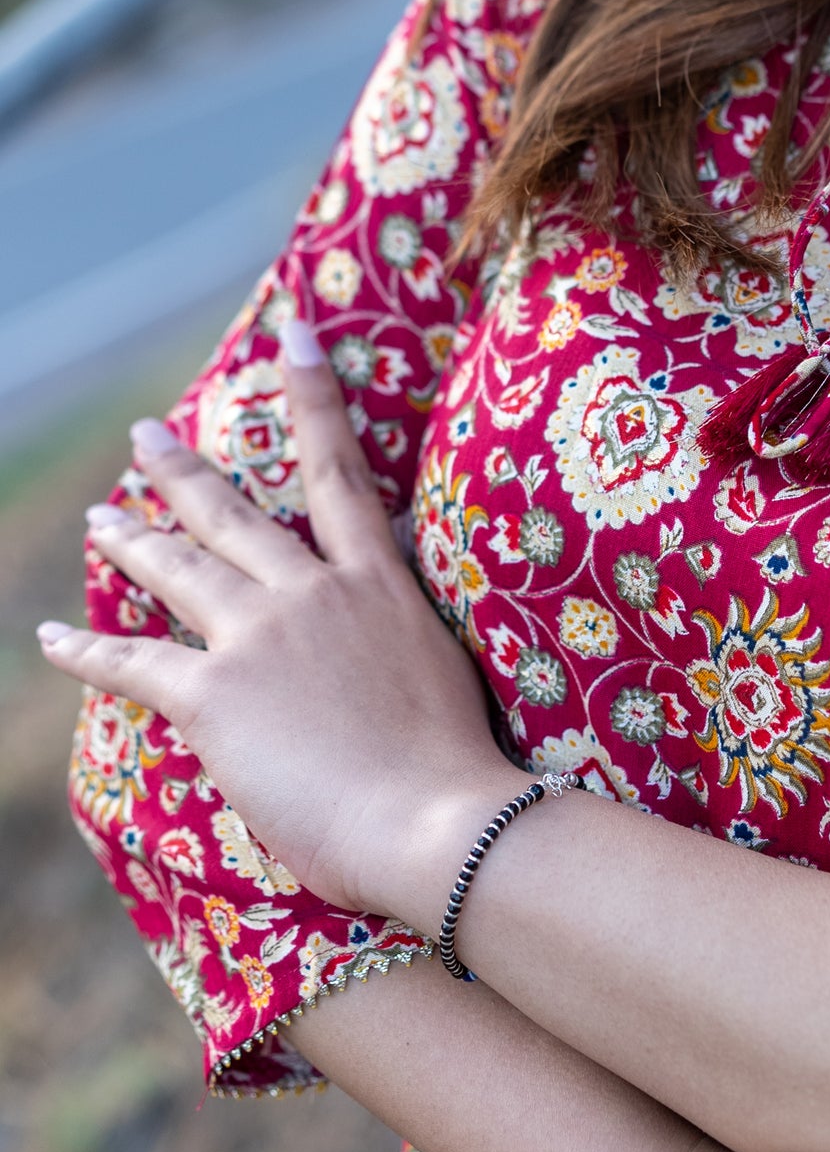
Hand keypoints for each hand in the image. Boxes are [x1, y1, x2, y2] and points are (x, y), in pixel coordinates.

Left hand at [39, 320, 521, 919]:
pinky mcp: (216, 695)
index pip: (343, 472)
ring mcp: (262, 637)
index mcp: (379, 585)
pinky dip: (86, 650)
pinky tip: (51, 636)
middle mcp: (315, 593)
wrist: (439, 819)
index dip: (315, 395)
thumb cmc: (457, 769)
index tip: (292, 332)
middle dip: (184, 471)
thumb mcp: (441, 675)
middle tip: (148, 436)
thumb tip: (385, 656)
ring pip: (179, 569)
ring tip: (99, 518)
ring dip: (132, 540)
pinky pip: (134, 662)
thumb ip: (400, 645)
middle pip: (235, 514)